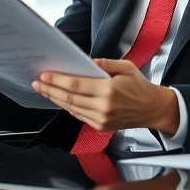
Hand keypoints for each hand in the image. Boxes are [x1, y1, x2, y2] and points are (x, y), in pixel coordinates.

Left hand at [31, 59, 179, 134]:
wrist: (152, 109)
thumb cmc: (140, 86)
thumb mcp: (127, 68)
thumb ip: (106, 63)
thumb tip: (88, 62)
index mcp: (109, 90)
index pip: (76, 85)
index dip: (58, 81)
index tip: (45, 75)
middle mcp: (103, 107)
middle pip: (69, 98)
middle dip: (50, 90)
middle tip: (37, 82)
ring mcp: (101, 119)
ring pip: (71, 108)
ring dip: (55, 99)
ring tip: (44, 90)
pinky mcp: (101, 127)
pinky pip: (79, 116)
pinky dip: (67, 107)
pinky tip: (59, 99)